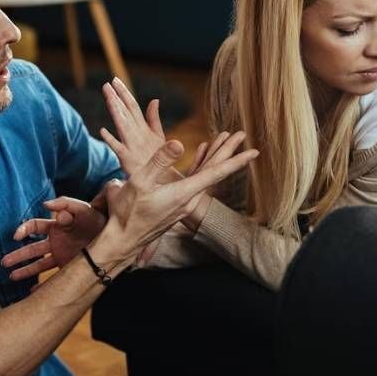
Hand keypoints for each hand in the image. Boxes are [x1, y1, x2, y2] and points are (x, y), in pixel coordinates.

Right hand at [2, 197, 106, 280]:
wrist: (115, 236)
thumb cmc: (98, 219)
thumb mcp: (83, 208)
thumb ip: (67, 204)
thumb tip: (47, 204)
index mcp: (56, 226)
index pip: (35, 226)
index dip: (24, 229)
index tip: (16, 236)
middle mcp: (56, 241)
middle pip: (32, 248)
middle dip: (18, 255)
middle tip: (4, 262)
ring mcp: (61, 254)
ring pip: (38, 264)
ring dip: (25, 270)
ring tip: (11, 277)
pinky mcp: (68, 265)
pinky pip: (52, 277)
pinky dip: (42, 285)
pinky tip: (32, 293)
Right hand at [98, 134, 258, 258]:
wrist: (122, 240)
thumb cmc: (128, 212)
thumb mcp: (140, 182)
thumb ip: (159, 162)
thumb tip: (179, 143)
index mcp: (183, 193)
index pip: (215, 173)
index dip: (235, 161)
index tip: (254, 151)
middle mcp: (189, 200)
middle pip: (214, 172)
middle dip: (229, 152)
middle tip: (243, 135)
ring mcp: (183, 204)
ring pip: (205, 177)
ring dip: (216, 158)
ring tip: (224, 142)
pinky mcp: (177, 206)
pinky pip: (195, 182)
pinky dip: (201, 167)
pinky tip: (201, 160)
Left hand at [99, 77, 168, 175]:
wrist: (163, 183)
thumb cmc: (159, 159)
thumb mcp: (158, 137)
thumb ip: (154, 119)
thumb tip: (154, 100)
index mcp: (144, 128)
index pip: (133, 107)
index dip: (124, 93)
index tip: (114, 80)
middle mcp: (138, 134)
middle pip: (127, 112)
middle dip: (118, 97)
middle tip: (108, 83)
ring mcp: (133, 146)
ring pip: (122, 125)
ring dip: (115, 111)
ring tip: (108, 97)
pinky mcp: (128, 161)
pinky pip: (118, 149)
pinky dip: (111, 140)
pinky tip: (102, 131)